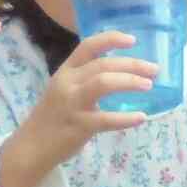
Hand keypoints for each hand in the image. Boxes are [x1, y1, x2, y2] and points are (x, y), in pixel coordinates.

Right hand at [23, 31, 155, 162]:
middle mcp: (67, 83)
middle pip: (103, 64)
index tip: (133, 40)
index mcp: (66, 71)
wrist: (32, 146)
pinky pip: (106, 119)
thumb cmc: (54, 116)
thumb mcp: (65, 89)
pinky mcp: (78, 126)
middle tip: (154, 69)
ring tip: (149, 85)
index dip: (111, 39)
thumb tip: (122, 72)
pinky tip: (141, 117)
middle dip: (132, 64)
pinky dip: (126, 118)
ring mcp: (72, 104)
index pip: (88, 46)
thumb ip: (86, 79)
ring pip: (103, 83)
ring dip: (130, 81)